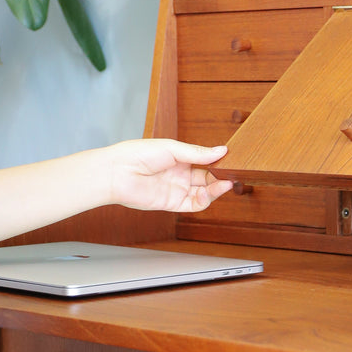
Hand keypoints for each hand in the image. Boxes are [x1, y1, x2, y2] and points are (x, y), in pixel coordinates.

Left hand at [106, 139, 233, 213]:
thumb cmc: (138, 154)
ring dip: (218, 188)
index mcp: (179, 158)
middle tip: (234, 172)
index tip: (231, 158)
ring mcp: (177, 189)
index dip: (218, 160)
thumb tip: (222, 150)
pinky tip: (216, 190)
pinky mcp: (173, 203)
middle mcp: (180, 174)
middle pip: (207, 177)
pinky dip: (207, 199)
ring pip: (204, 191)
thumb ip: (197, 153)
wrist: (117, 172)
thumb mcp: (172, 148)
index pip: (205, 160)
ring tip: (228, 182)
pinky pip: (195, 204)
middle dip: (221, 175)